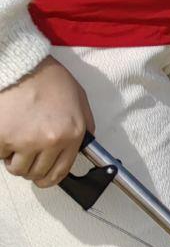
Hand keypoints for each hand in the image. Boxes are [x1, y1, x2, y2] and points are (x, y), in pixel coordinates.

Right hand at [0, 57, 92, 186]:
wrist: (25, 67)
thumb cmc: (51, 80)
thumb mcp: (80, 101)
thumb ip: (84, 126)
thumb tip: (83, 145)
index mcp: (72, 134)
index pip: (61, 172)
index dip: (50, 179)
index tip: (44, 178)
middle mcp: (51, 141)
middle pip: (37, 174)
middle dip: (31, 168)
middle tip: (27, 154)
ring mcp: (25, 141)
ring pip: (17, 169)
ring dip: (15, 159)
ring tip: (17, 140)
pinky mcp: (2, 137)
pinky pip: (0, 155)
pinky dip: (1, 148)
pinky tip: (8, 129)